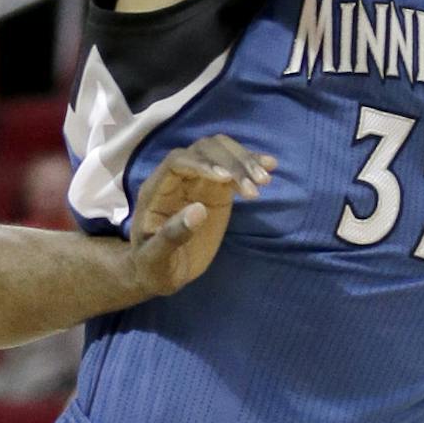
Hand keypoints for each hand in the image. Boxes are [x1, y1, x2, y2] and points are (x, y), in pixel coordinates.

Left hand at [130, 134, 274, 293]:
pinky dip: (251, 164)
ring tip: (264, 181)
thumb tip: (199, 210)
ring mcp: (198, 180)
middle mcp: (178, 178)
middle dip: (231, 162)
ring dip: (244, 161)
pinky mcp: (216, 189)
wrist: (162, 272)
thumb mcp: (156, 258)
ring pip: (221, 152)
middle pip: (204, 150)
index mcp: (157, 189)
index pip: (177, 161)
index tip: (226, 178)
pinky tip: (270, 166)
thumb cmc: (153, 266)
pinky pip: (234, 169)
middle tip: (255, 184)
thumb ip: (172, 235)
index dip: (202, 163)